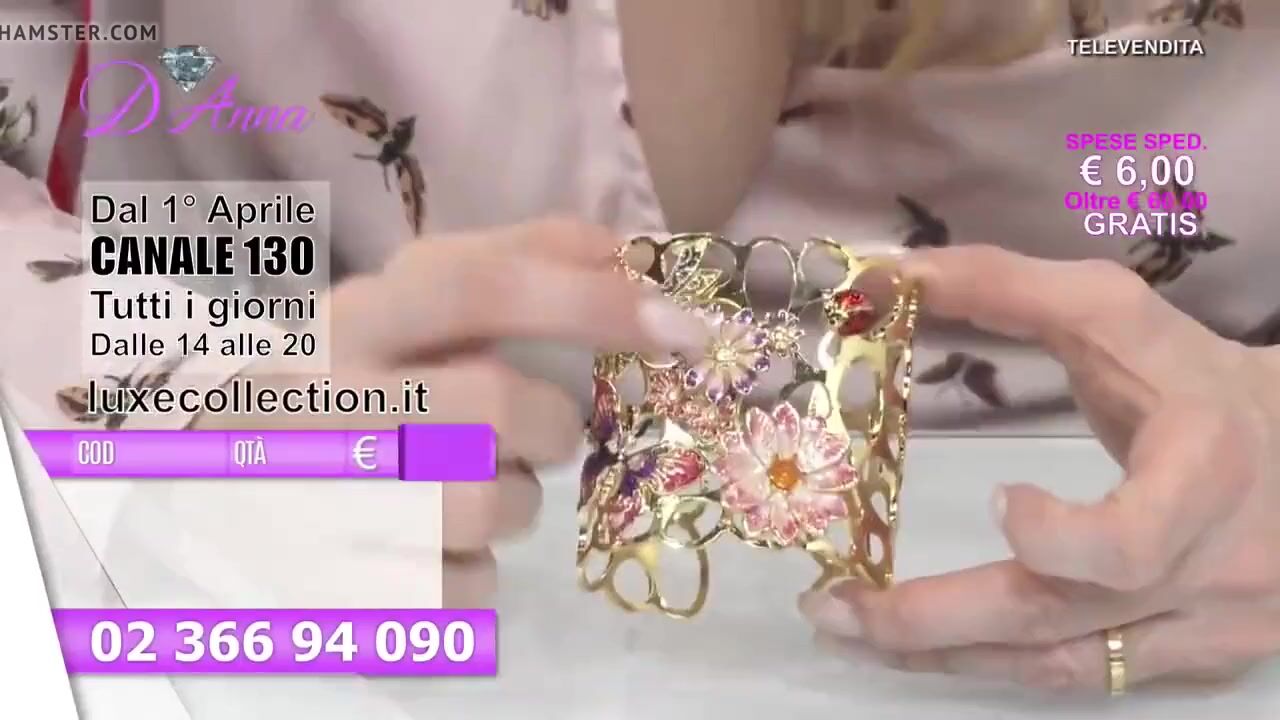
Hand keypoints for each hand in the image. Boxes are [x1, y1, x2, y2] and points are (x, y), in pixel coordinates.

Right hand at [195, 218, 706, 603]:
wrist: (224, 484)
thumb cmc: (345, 383)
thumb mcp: (407, 303)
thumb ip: (515, 261)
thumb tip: (638, 255)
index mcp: (353, 317)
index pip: (477, 285)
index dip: (591, 300)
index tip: (682, 327)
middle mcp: (330, 400)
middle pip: (497, 404)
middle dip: (551, 424)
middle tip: (541, 431)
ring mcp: (327, 500)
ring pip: (493, 505)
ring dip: (513, 498)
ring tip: (467, 484)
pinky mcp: (343, 593)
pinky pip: (471, 589)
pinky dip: (482, 570)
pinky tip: (439, 544)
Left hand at [799, 245, 1279, 691]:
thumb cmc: (1200, 378)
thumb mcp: (1119, 316)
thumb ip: (1006, 287)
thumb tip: (888, 272)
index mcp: (1204, 472)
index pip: (1132, 542)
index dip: (1055, 539)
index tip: (1000, 499)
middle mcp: (1211, 569)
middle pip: (1060, 622)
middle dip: (931, 621)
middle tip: (831, 608)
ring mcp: (1207, 629)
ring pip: (1060, 668)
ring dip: (945, 656)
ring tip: (853, 631)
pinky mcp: (1197, 659)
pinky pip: (1086, 679)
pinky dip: (1000, 663)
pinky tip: (934, 649)